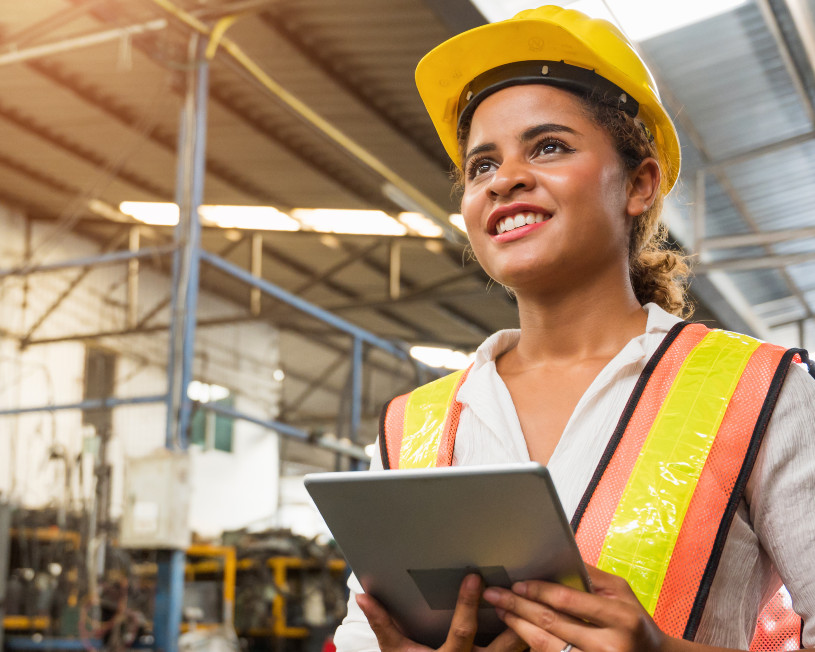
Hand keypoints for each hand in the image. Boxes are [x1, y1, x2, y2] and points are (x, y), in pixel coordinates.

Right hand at [356, 573, 526, 651]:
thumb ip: (383, 623)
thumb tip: (364, 596)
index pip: (464, 631)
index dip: (469, 604)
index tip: (475, 577)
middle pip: (506, 645)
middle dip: (515, 616)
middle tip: (520, 586)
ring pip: (520, 651)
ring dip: (530, 627)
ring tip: (537, 598)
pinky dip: (531, 638)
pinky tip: (538, 618)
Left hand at [482, 565, 668, 651]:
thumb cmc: (636, 622)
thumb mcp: (622, 592)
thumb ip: (591, 575)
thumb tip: (558, 554)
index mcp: (621, 618)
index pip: (568, 601)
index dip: (538, 591)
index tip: (517, 584)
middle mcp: (610, 646)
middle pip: (552, 623)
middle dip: (518, 607)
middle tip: (495, 595)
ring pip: (546, 646)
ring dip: (518, 627)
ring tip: (501, 611)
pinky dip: (531, 646)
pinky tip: (517, 633)